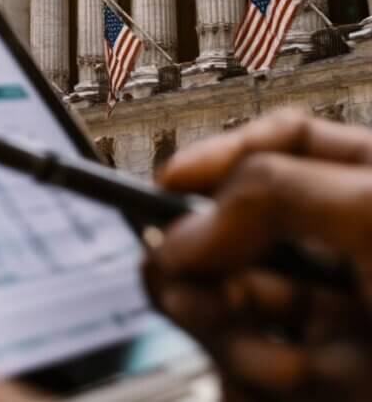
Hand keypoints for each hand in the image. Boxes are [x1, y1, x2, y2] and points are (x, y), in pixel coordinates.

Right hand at [146, 110, 371, 400]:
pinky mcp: (320, 369)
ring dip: (240, 328)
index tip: (168, 186)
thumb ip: (273, 196)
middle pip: (236, 228)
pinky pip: (248, 362)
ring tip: (293, 352)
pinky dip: (261, 370)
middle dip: (215, 260)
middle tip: (202, 283)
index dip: (217, 159)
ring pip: (231, 300)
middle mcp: (345, 245)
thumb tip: (189, 225)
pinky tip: (304, 373)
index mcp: (371, 187)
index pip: (281, 145)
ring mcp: (332, 311)